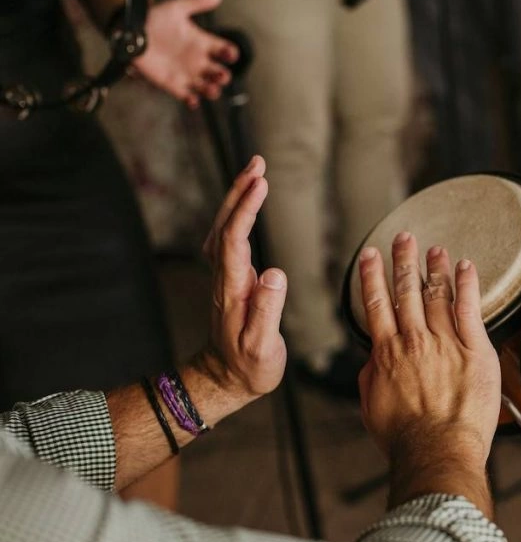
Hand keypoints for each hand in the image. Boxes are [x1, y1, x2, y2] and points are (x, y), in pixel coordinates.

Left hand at [132, 0, 237, 108]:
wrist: (130, 30)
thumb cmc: (154, 18)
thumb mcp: (177, 8)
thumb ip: (198, 3)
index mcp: (203, 43)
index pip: (224, 51)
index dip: (231, 53)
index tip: (229, 53)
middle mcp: (198, 61)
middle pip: (219, 73)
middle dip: (223, 77)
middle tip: (220, 75)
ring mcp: (187, 74)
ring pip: (207, 88)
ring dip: (212, 91)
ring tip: (210, 89)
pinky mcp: (172, 84)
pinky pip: (186, 97)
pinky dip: (192, 102)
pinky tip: (193, 100)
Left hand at [197, 155, 287, 401]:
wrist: (224, 379)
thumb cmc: (248, 367)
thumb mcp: (261, 348)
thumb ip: (268, 311)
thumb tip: (276, 273)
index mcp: (232, 290)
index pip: (235, 241)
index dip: (246, 210)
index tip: (261, 184)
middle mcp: (224, 278)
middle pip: (225, 226)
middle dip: (239, 192)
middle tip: (257, 162)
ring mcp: (225, 277)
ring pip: (224, 228)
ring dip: (237, 198)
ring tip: (256, 171)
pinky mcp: (230, 278)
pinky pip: (230, 237)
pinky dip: (237, 214)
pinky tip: (247, 202)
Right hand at [357, 233, 500, 513]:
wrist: (436, 450)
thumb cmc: (405, 438)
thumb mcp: (372, 406)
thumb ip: (372, 374)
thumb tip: (374, 356)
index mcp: (388, 353)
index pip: (377, 304)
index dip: (372, 276)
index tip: (371, 256)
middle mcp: (414, 341)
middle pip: (406, 290)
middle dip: (403, 260)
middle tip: (403, 238)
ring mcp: (446, 343)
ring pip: (437, 295)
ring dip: (434, 267)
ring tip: (434, 248)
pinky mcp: (475, 350)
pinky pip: (470, 309)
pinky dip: (466, 285)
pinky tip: (465, 266)